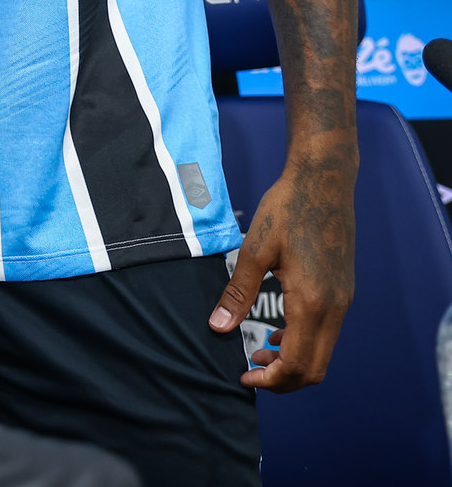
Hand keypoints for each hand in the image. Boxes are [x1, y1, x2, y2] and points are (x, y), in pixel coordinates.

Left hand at [209, 154, 355, 389]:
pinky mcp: (344, 293)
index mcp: (312, 301)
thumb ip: (238, 292)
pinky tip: (277, 331)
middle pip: (315, 369)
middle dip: (283, 380)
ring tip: (259, 351)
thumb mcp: (255, 250)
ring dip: (294, 362)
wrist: (323, 183)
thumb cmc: (287, 209)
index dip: (270, 380)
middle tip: (250, 371)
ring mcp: (344, 302)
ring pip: (323, 354)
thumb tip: (218, 327)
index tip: (244, 378)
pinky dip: (304, 344)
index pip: (296, 363)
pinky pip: (327, 334)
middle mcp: (335, 308)